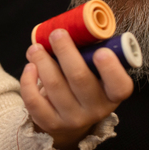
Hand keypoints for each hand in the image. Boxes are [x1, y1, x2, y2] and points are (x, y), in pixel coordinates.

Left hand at [20, 29, 133, 149]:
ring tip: (35, 48)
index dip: (111, 70)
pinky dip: (28, 82)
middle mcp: (96, 110)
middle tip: (56, 34)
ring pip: (54, 87)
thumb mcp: (97, 72)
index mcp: (113, 94)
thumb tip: (79, 25)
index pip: (120, 86)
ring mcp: (73, 119)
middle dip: (66, 52)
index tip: (100, 52)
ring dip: (42, 62)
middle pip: (80, 79)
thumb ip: (93, 52)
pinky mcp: (51, 124)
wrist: (71, 115)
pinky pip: (35, 102)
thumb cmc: (86, 82)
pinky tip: (30, 67)